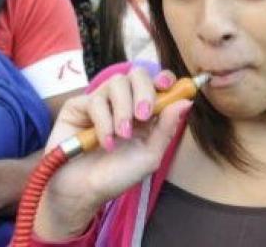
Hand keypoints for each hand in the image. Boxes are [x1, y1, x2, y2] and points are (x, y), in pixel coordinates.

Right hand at [34, 68, 189, 240]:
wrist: (82, 191)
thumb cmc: (117, 176)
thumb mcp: (149, 156)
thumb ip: (166, 128)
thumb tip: (186, 102)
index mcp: (145, 112)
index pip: (157, 83)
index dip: (164, 78)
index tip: (167, 86)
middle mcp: (124, 102)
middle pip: (137, 74)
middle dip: (144, 91)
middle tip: (142, 115)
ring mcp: (102, 102)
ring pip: (116, 82)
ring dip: (122, 110)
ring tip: (121, 136)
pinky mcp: (79, 106)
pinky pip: (95, 99)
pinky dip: (103, 121)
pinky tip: (105, 142)